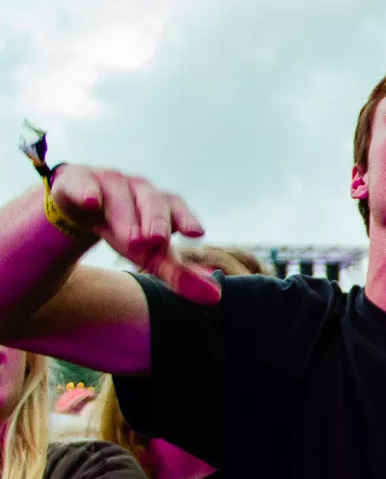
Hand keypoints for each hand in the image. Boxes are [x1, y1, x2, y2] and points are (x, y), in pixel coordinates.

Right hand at [47, 165, 219, 304]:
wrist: (80, 202)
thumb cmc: (126, 228)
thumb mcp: (149, 251)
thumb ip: (178, 274)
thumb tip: (214, 297)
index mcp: (161, 204)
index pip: (177, 208)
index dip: (186, 219)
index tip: (197, 233)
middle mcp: (139, 189)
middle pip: (152, 202)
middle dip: (156, 221)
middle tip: (158, 241)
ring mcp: (108, 182)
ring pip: (120, 197)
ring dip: (126, 218)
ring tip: (131, 240)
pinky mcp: (77, 181)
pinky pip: (82, 184)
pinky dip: (87, 192)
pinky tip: (91, 202)